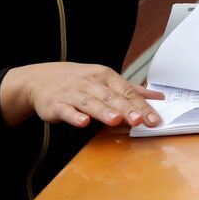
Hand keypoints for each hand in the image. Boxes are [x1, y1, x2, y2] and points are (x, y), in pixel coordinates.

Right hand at [0, 62, 164, 128]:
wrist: (40, 78)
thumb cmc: (80, 80)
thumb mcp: (106, 80)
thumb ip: (131, 90)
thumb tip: (158, 97)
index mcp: (106, 76)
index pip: (127, 92)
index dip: (142, 106)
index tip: (154, 119)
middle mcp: (91, 83)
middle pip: (111, 97)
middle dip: (126, 109)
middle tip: (139, 120)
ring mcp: (72, 93)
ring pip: (90, 103)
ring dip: (103, 111)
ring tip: (116, 120)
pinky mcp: (55, 104)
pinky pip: (66, 110)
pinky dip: (74, 116)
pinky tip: (83, 122)